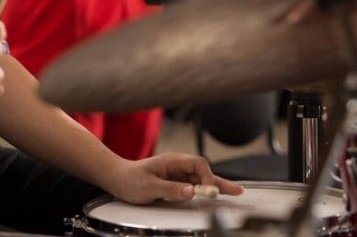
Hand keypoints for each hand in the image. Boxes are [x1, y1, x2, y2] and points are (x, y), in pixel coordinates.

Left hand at [105, 152, 243, 203]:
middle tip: (238, 191)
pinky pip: (194, 186)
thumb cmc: (131, 180)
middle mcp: (177, 166)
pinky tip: (214, 195)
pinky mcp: (175, 183)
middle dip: (220, 181)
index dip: (207, 177)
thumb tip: (191, 191)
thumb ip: (170, 189)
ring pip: (201, 179)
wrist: (118, 179)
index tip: (210, 192)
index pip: (197, 164)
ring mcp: (177, 174)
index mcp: (172, 161)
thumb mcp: (149, 186)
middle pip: (203, 171)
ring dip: (216, 186)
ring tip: (234, 193)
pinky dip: (205, 191)